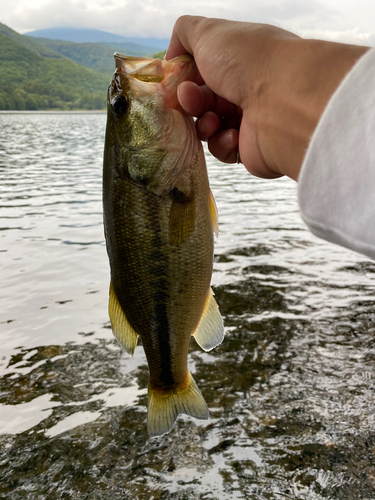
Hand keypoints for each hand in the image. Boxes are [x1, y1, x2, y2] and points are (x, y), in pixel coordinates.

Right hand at [166, 16, 368, 180]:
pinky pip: (224, 149)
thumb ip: (185, 33)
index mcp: (238, 60)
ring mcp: (250, 119)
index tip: (175, 82)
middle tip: (189, 100)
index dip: (185, 78)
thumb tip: (173, 55)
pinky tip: (233, 134)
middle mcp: (246, 88)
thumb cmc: (248, 61)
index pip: (203, 72)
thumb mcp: (209, 32)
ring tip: (211, 120)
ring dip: (203, 124)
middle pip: (203, 101)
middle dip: (191, 101)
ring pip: (210, 127)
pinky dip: (222, 142)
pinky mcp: (251, 148)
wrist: (284, 100)